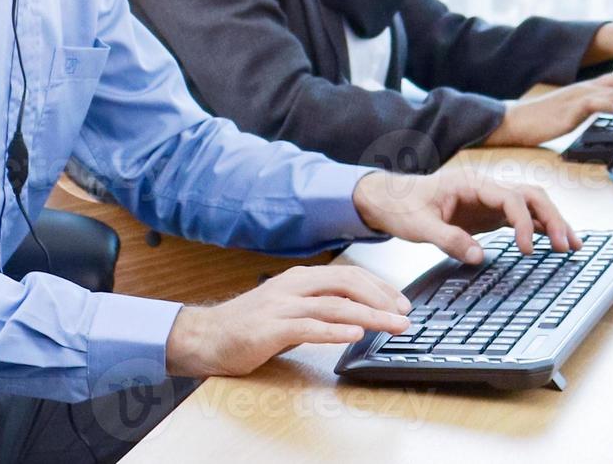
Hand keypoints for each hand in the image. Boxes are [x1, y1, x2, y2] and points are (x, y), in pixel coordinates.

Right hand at [165, 265, 412, 377]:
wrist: (206, 336)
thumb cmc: (248, 325)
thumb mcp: (289, 308)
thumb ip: (319, 307)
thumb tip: (358, 314)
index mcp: (299, 279)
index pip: (348, 275)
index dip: (379, 288)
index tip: (401, 304)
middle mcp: (292, 287)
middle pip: (346, 284)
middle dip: (381, 299)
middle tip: (405, 315)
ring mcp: (281, 307)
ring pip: (334, 306)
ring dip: (369, 317)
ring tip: (393, 326)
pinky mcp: (270, 329)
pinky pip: (308, 327)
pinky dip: (334, 331)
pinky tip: (354, 335)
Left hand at [351, 166, 580, 265]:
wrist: (387, 198)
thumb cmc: (400, 205)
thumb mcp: (417, 225)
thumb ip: (447, 239)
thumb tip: (478, 257)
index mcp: (469, 183)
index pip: (509, 198)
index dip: (523, 223)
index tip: (527, 250)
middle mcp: (484, 187)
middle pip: (530, 195)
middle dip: (552, 218)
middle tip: (565, 247)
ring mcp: (488, 200)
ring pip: (530, 204)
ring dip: (552, 222)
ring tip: (572, 246)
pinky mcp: (487, 213)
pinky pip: (521, 216)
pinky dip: (540, 228)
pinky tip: (554, 242)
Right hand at [485, 73, 612, 146]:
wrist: (516, 121)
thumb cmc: (541, 120)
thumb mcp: (571, 112)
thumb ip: (589, 109)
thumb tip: (607, 111)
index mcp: (585, 88)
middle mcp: (584, 89)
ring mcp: (576, 98)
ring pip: (612, 92)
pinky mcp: (569, 109)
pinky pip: (592, 104)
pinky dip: (608, 106)